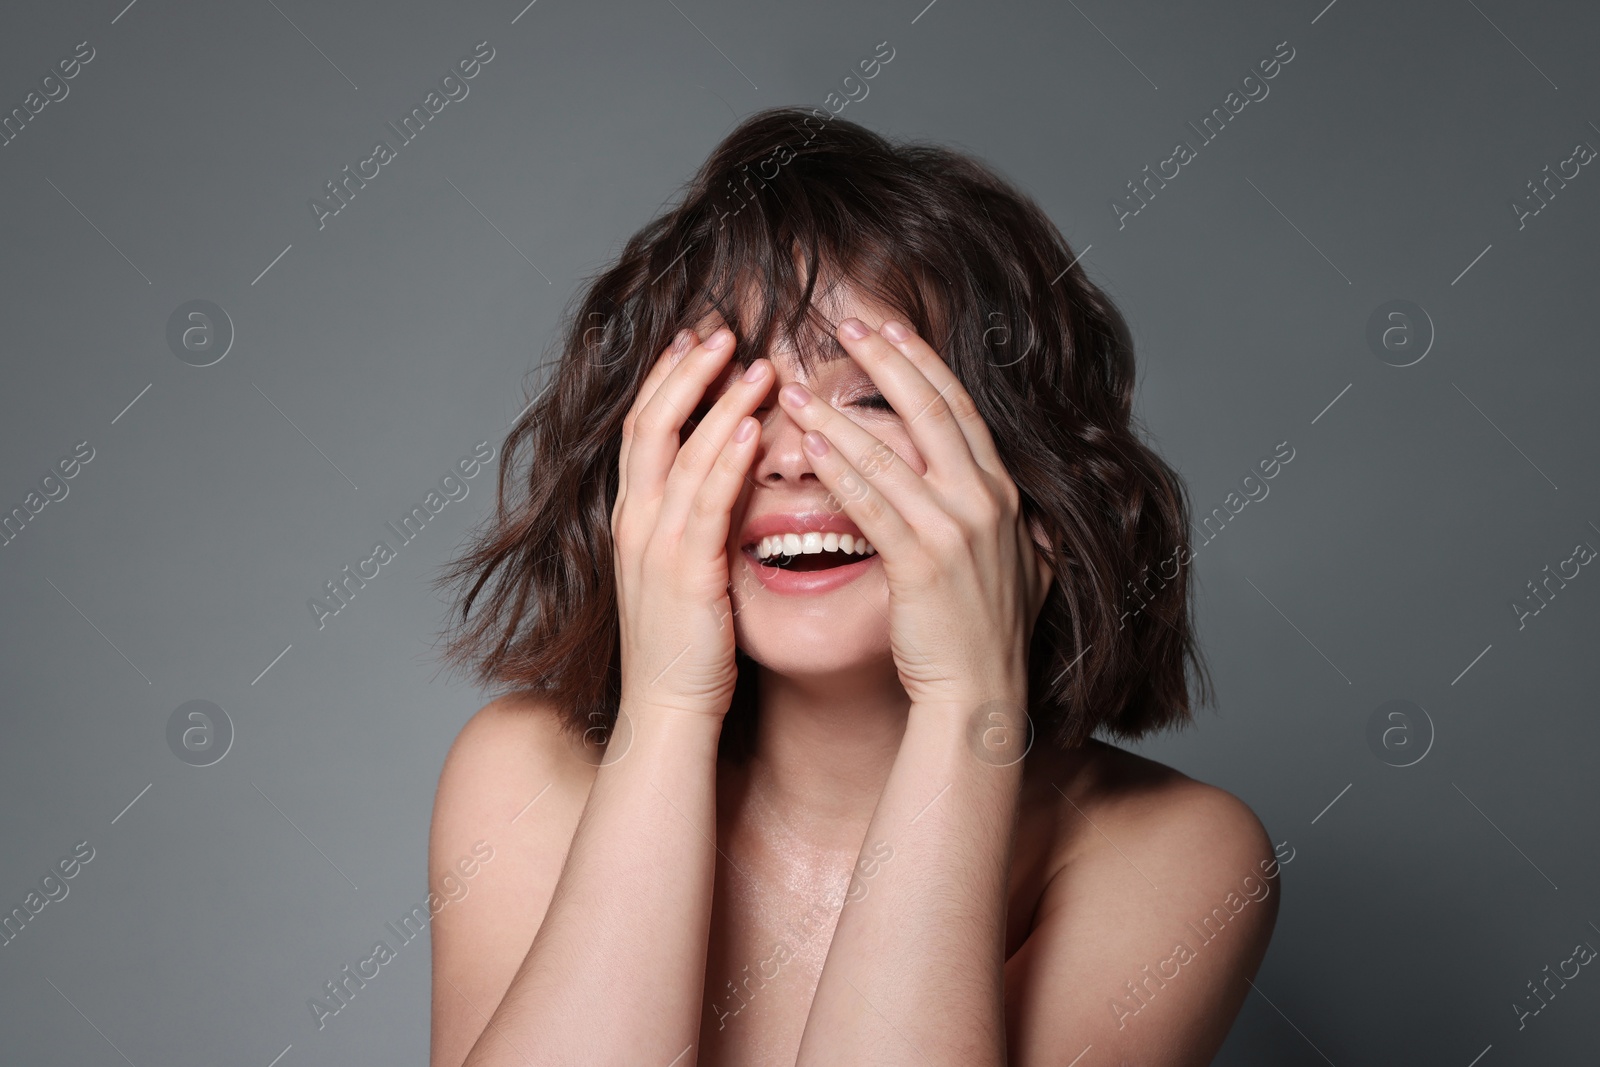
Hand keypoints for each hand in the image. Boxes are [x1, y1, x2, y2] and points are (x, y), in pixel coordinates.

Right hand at [611, 326, 771, 719]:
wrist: (668, 711)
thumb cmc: (686, 646)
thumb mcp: (684, 570)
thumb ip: (697, 521)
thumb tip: (732, 477)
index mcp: (634, 519)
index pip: (644, 430)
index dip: (667, 380)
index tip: (696, 340)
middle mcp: (635, 523)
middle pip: (651, 424)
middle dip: (686, 372)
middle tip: (722, 331)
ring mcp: (654, 546)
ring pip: (681, 453)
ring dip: (720, 402)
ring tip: (757, 364)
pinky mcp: (685, 573)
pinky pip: (706, 503)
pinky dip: (729, 459)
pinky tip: (756, 426)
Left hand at [773, 317, 1053, 710]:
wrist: (982, 694)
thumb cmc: (987, 635)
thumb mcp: (1024, 568)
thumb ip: (1022, 530)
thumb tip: (1029, 511)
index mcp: (1003, 493)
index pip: (960, 410)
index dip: (924, 363)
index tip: (890, 328)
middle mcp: (985, 500)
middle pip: (930, 410)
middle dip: (886, 360)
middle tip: (844, 323)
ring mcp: (956, 529)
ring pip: (891, 452)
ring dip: (839, 414)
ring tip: (795, 386)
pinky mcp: (922, 562)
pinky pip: (872, 504)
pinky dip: (839, 469)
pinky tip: (806, 445)